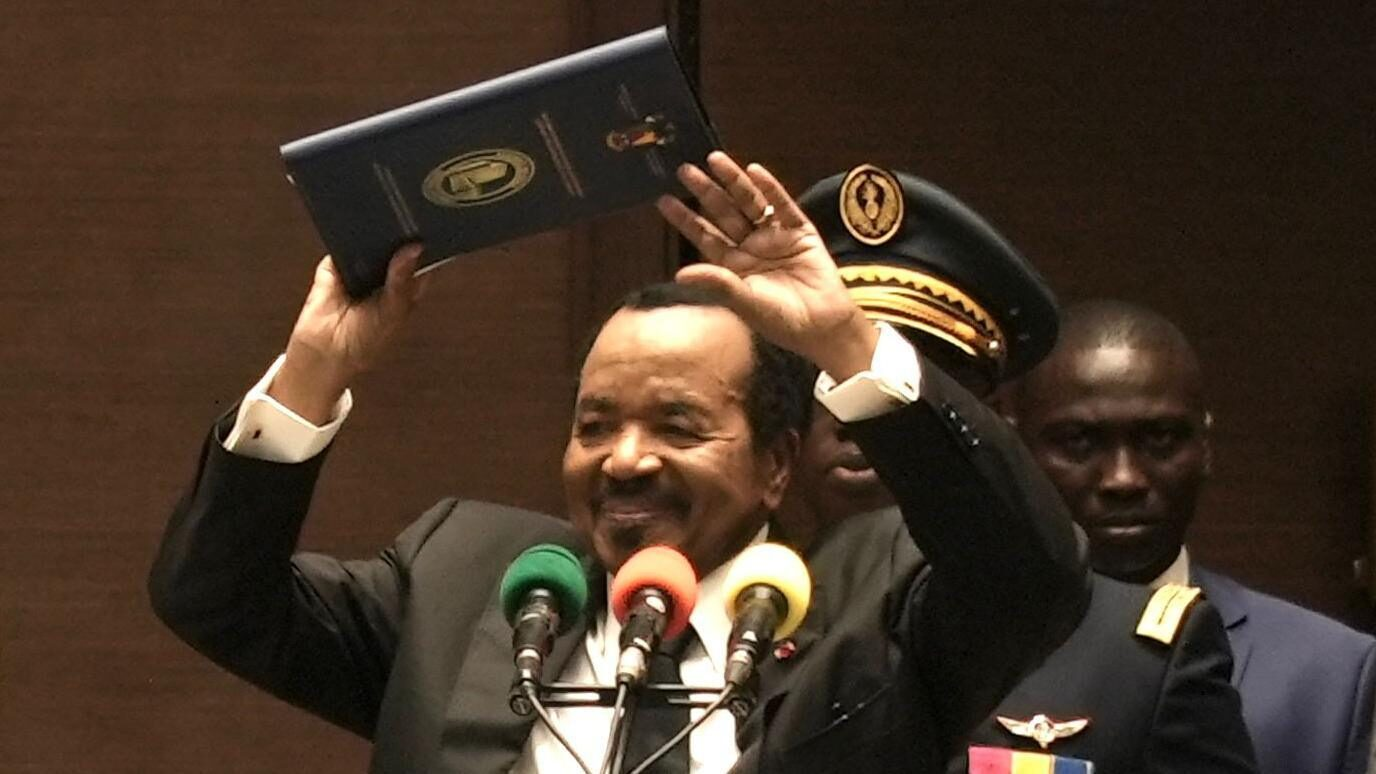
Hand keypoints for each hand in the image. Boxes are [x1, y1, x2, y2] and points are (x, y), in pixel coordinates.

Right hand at [268, 246, 429, 423]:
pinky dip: (348, 241)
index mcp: (406, 288)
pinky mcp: (334, 265)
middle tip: (402, 231)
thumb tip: (414, 250)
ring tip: (379, 236)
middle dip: (399, 239)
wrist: (325, 353)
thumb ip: (402, 280)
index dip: (424, 249)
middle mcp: (384, 276)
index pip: (421, 261)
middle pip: (396, 247)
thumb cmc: (365, 342)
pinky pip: (343, 245)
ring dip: (374, 236)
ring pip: (371, 242)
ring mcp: (359, 268)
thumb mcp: (393, 311)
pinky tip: (354, 242)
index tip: (425, 236)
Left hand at [656, 152, 876, 378]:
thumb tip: (680, 274)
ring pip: (750, 203)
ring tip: (715, 160)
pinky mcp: (800, 232)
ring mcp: (775, 236)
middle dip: (705, 191)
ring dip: (734, 181)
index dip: (685, 218)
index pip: (705, 236)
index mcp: (734, 265)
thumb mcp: (745, 302)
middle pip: (724, 212)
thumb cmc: (782, 321)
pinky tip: (755, 171)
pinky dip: (771, 188)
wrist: (823, 326)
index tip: (664, 200)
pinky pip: (783, 206)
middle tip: (684, 170)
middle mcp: (751, 247)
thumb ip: (717, 283)